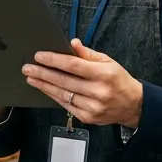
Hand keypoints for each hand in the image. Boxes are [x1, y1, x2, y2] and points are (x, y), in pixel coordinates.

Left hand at [23, 39, 143, 127]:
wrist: (133, 105)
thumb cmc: (119, 80)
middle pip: (64, 81)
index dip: (54, 60)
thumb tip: (71, 43)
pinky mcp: (88, 117)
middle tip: (28, 68)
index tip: (39, 56)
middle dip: (43, 73)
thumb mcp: (108, 62)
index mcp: (104, 74)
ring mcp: (92, 106)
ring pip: (62, 95)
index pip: (73, 65)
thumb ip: (88, 54)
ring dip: (44, 86)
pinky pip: (66, 105)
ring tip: (32, 78)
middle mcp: (98, 91)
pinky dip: (54, 96)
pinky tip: (45, 89)